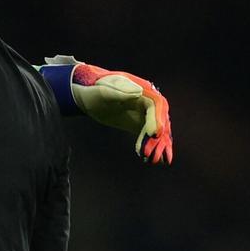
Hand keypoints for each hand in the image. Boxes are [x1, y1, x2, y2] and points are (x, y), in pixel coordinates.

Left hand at [45, 55, 173, 164]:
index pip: (156, 104)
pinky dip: (153, 147)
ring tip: (153, 161)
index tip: (154, 134)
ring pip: (159, 130)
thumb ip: (120, 91)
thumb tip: (138, 92)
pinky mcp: (141, 124)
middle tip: (148, 154)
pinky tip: (150, 160)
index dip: (157, 119)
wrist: (89, 96)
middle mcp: (148, 101)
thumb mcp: (104, 90)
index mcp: (142, 89)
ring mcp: (146, 114)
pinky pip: (151, 136)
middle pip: (160, 120)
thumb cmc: (95, 90)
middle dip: (157, 137)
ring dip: (158, 146)